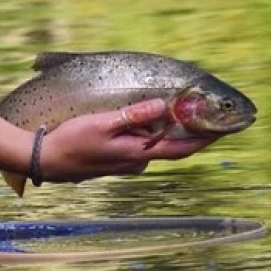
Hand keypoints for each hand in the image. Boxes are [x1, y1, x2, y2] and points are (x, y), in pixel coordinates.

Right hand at [38, 99, 220, 182]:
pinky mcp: (115, 161)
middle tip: (199, 110)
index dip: (205, 138)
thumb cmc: (71, 141)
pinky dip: (145, 133)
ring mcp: (126, 164)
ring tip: (168, 110)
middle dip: (185, 129)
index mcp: (138, 154)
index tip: (225, 129)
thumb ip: (133, 115)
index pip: (181, 148)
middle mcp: (136, 163)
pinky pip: (139, 145)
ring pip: (152, 144)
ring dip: (161, 129)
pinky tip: (138, 120)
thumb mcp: (102, 123)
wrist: (45, 161)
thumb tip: (163, 106)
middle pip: (169, 145)